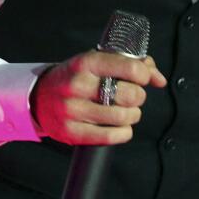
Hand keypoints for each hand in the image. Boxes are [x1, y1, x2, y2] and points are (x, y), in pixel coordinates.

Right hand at [32, 50, 166, 144]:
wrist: (39, 97)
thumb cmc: (76, 77)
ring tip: (127, 112)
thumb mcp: (97, 61)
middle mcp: (78, 85)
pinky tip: (120, 126)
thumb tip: (159, 79)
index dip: (145, 74)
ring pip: (122, 117)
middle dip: (139, 97)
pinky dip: (123, 133)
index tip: (144, 78)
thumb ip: (130, 64)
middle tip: (134, 96)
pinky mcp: (72, 133)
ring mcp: (73, 111)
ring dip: (133, 115)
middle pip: (129, 95)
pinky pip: (111, 137)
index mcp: (86, 62)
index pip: (129, 67)